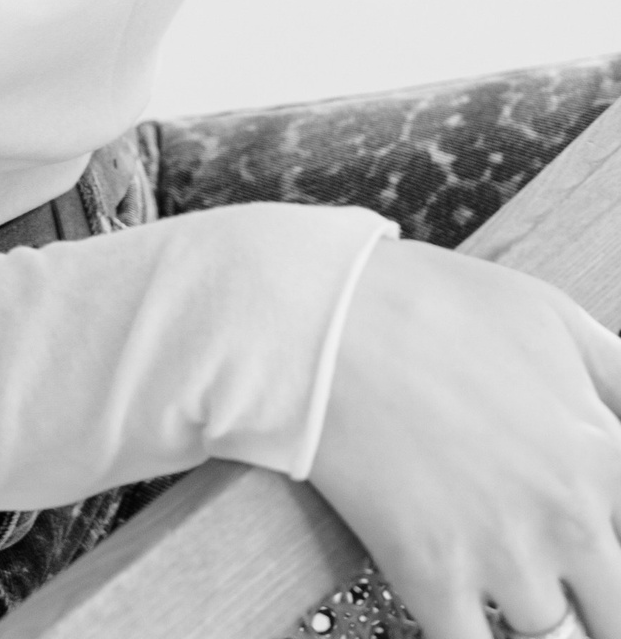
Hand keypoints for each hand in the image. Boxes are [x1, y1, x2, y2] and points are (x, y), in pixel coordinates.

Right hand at [308, 237, 620, 638]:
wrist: (319, 317)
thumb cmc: (433, 304)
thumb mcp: (554, 317)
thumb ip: (619, 379)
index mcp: (604, 454)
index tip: (602, 553)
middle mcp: (569, 518)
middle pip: (617, 614)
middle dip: (599, 602)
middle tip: (574, 587)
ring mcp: (503, 557)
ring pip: (555, 638)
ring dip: (541, 618)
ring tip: (512, 582)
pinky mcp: (433, 579)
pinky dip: (478, 637)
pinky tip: (472, 618)